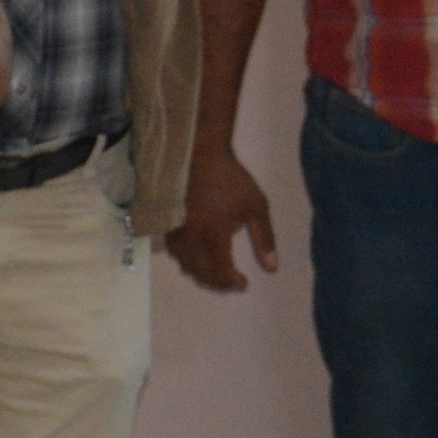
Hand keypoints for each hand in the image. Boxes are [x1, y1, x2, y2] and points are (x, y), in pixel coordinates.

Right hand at [171, 146, 278, 291]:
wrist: (199, 154)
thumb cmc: (231, 180)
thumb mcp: (256, 207)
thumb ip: (264, 239)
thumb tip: (271, 268)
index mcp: (214, 235)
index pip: (220, 272)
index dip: (232, 283)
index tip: (244, 283)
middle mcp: (191, 238)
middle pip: (201, 273)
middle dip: (217, 282)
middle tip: (231, 281)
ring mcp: (175, 231)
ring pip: (184, 264)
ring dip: (200, 273)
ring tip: (215, 270)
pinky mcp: (167, 223)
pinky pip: (173, 251)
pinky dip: (185, 260)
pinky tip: (196, 255)